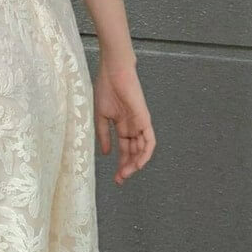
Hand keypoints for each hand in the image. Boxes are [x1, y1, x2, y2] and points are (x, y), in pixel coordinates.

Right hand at [93, 55, 155, 183]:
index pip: (124, 149)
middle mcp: (132, 127)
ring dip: (135, 163)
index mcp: (122, 125)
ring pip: (142, 149)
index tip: (115, 178)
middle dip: (127, 167)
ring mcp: (139, 123)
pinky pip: (149, 140)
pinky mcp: (145, 119)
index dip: (120, 164)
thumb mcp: (101, 116)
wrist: (113, 72)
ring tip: (126, 174)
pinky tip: (139, 163)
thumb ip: (104, 135)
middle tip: (120, 180)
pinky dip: (146, 153)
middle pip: (133, 152)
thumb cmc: (106, 88)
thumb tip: (107, 153)